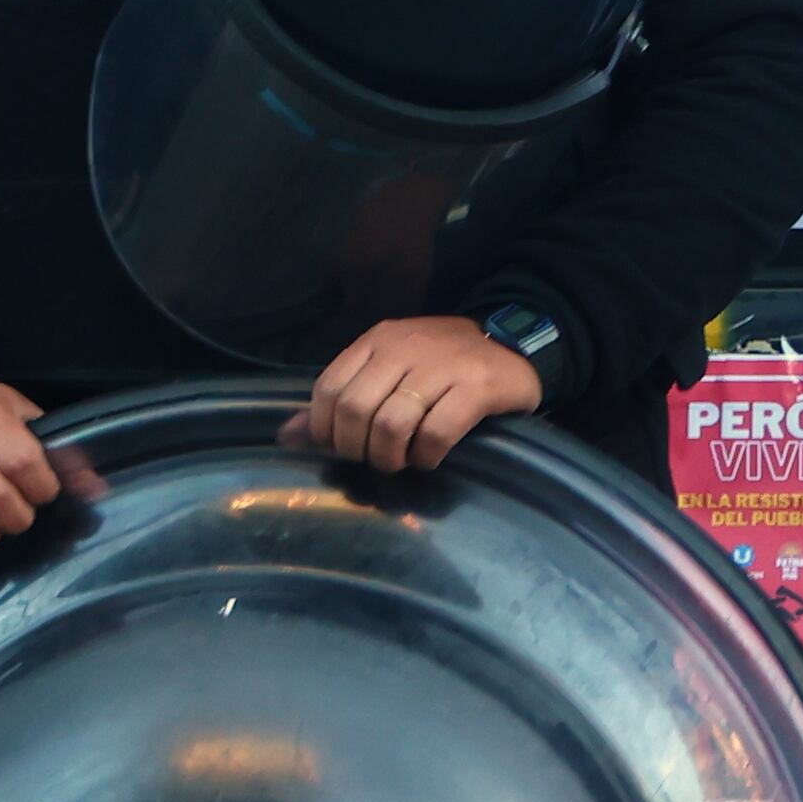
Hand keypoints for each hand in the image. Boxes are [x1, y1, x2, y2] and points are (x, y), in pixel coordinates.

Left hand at [293, 314, 543, 474]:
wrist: (515, 346)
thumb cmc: (443, 364)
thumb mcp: (389, 369)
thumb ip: (342, 399)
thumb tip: (287, 436)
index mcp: (380, 340)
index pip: (329, 389)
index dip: (326, 429)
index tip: (344, 446)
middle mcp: (407, 347)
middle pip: (355, 411)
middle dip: (357, 448)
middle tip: (375, 458)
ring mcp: (444, 365)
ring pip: (391, 425)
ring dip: (390, 457)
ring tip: (402, 461)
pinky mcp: (478, 387)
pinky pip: (436, 434)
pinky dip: (427, 456)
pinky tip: (431, 457)